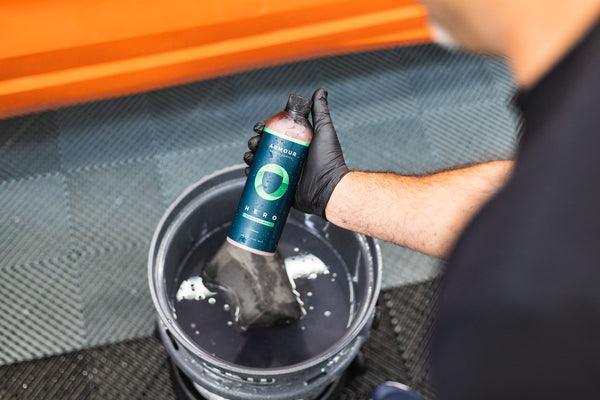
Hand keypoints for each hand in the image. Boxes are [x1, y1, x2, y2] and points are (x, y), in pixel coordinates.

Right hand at [244, 88, 349, 218]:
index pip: (275, 132)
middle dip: (254, 143)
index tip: (260, 127)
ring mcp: (283, 173)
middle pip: (264, 146)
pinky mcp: (279, 188)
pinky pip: (261, 180)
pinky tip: (248, 171)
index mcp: (296, 143)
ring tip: (250, 157)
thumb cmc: (329, 160)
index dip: (264, 128)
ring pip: (260, 162)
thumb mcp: (324, 131)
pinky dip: (251, 175)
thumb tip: (320, 90)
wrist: (329, 188)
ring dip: (250, 157)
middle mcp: (288, 157)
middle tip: (254, 143)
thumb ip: (321, 111)